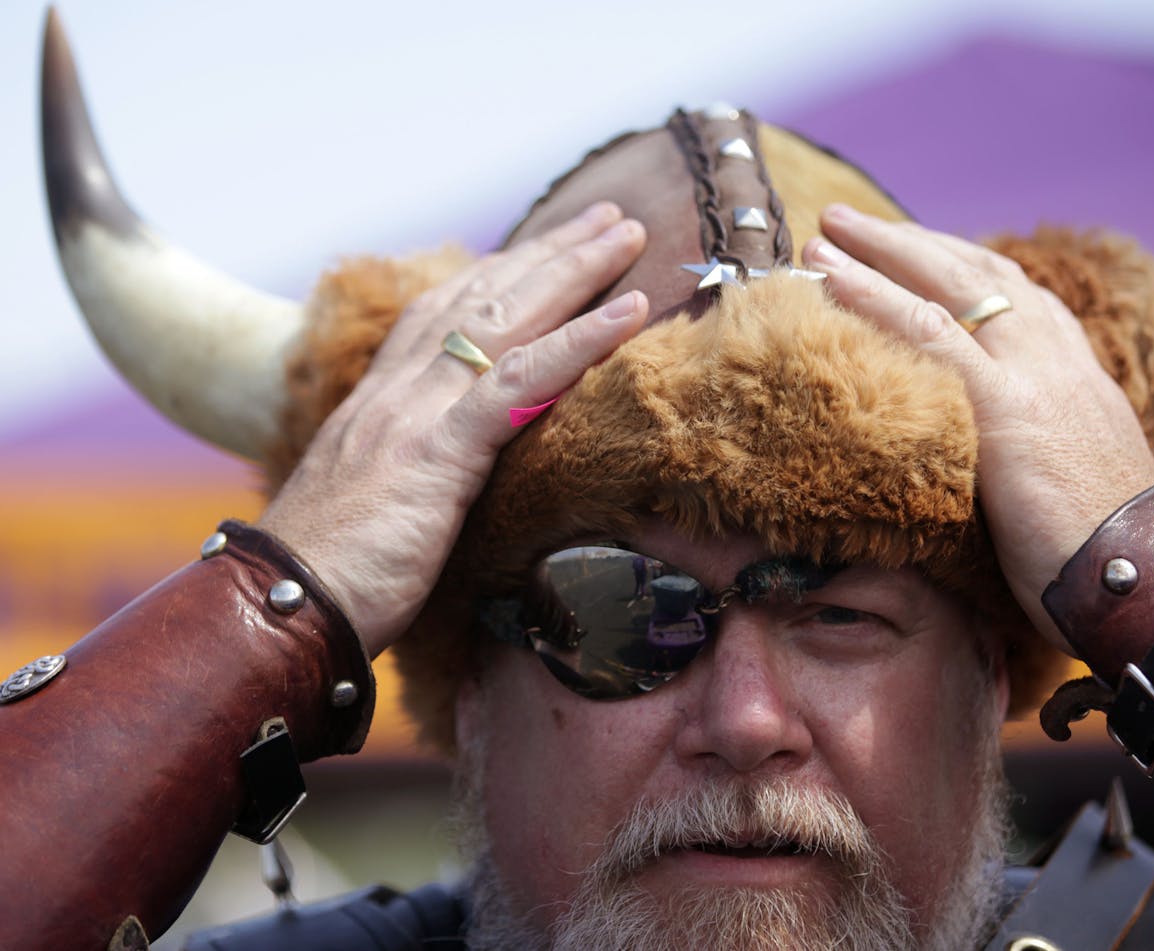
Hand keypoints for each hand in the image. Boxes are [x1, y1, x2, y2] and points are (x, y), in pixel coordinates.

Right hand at [259, 202, 647, 656]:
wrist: (277, 611)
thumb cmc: (328, 578)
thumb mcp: (373, 508)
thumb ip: (410, 475)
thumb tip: (442, 483)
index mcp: (379, 403)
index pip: (445, 316)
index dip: (498, 276)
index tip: (545, 250)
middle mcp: (396, 392)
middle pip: (483, 299)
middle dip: (548, 253)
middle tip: (606, 219)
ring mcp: (416, 416)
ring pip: (506, 320)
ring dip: (573, 271)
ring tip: (626, 235)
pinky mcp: (438, 453)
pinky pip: (519, 383)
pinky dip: (580, 341)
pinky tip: (630, 312)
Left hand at [805, 204, 1153, 649]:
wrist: (1150, 582)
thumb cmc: (1107, 556)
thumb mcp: (1078, 479)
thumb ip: (1041, 449)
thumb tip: (1003, 461)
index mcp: (1079, 371)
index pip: (1015, 295)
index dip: (957, 266)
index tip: (911, 250)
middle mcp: (1058, 358)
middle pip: (976, 274)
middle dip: (909, 241)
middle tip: (847, 223)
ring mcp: (1033, 376)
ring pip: (947, 287)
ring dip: (879, 252)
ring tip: (823, 234)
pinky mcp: (1006, 407)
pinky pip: (927, 332)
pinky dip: (873, 296)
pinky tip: (829, 279)